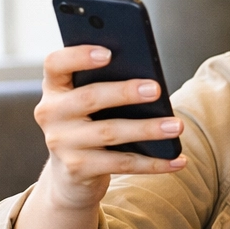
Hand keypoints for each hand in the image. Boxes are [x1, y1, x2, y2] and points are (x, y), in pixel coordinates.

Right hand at [33, 45, 185, 208]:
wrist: (71, 175)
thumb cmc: (89, 126)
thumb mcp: (89, 105)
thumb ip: (106, 86)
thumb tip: (149, 82)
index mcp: (55, 89)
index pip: (56, 64)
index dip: (78, 56)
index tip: (108, 53)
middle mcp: (51, 113)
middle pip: (89, 98)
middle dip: (124, 93)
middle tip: (156, 89)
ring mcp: (61, 143)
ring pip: (110, 132)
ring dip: (147, 129)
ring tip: (177, 126)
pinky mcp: (78, 169)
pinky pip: (122, 164)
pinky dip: (154, 162)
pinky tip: (178, 160)